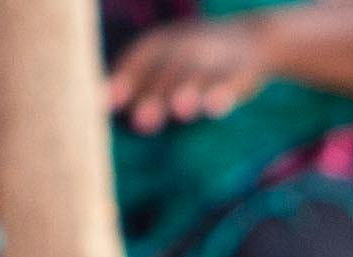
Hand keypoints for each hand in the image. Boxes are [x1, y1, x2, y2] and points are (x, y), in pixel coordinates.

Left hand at [108, 21, 279, 122]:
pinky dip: (223, 94)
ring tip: (180, 111)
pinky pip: (232, 82)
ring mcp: (215, 57)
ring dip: (188, 91)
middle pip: (168, 70)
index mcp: (164, 42)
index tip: (104, 104)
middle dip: (155, 95)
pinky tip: (215, 109)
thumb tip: (97, 103)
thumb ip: (139, 81)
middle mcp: (187, 45)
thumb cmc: (196, 58)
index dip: (124, 78)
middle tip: (142, 122)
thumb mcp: (167, 60)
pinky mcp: (243, 70)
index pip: (140, 58)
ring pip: (199, 75)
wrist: (255, 38)